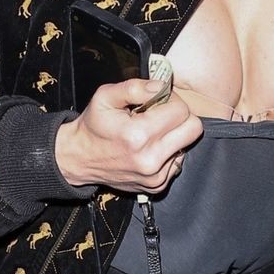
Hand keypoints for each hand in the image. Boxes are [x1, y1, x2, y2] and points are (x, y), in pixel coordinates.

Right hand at [55, 78, 202, 193]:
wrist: (80, 158)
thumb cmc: (94, 125)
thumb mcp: (106, 96)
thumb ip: (135, 87)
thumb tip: (162, 87)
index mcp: (138, 136)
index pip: (181, 110)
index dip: (171, 100)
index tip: (157, 101)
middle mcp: (150, 159)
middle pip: (194, 129)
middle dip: (180, 116)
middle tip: (160, 114)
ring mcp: (155, 176)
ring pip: (187, 145)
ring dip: (173, 135)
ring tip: (150, 132)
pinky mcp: (157, 186)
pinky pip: (178, 162)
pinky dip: (168, 152)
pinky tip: (148, 147)